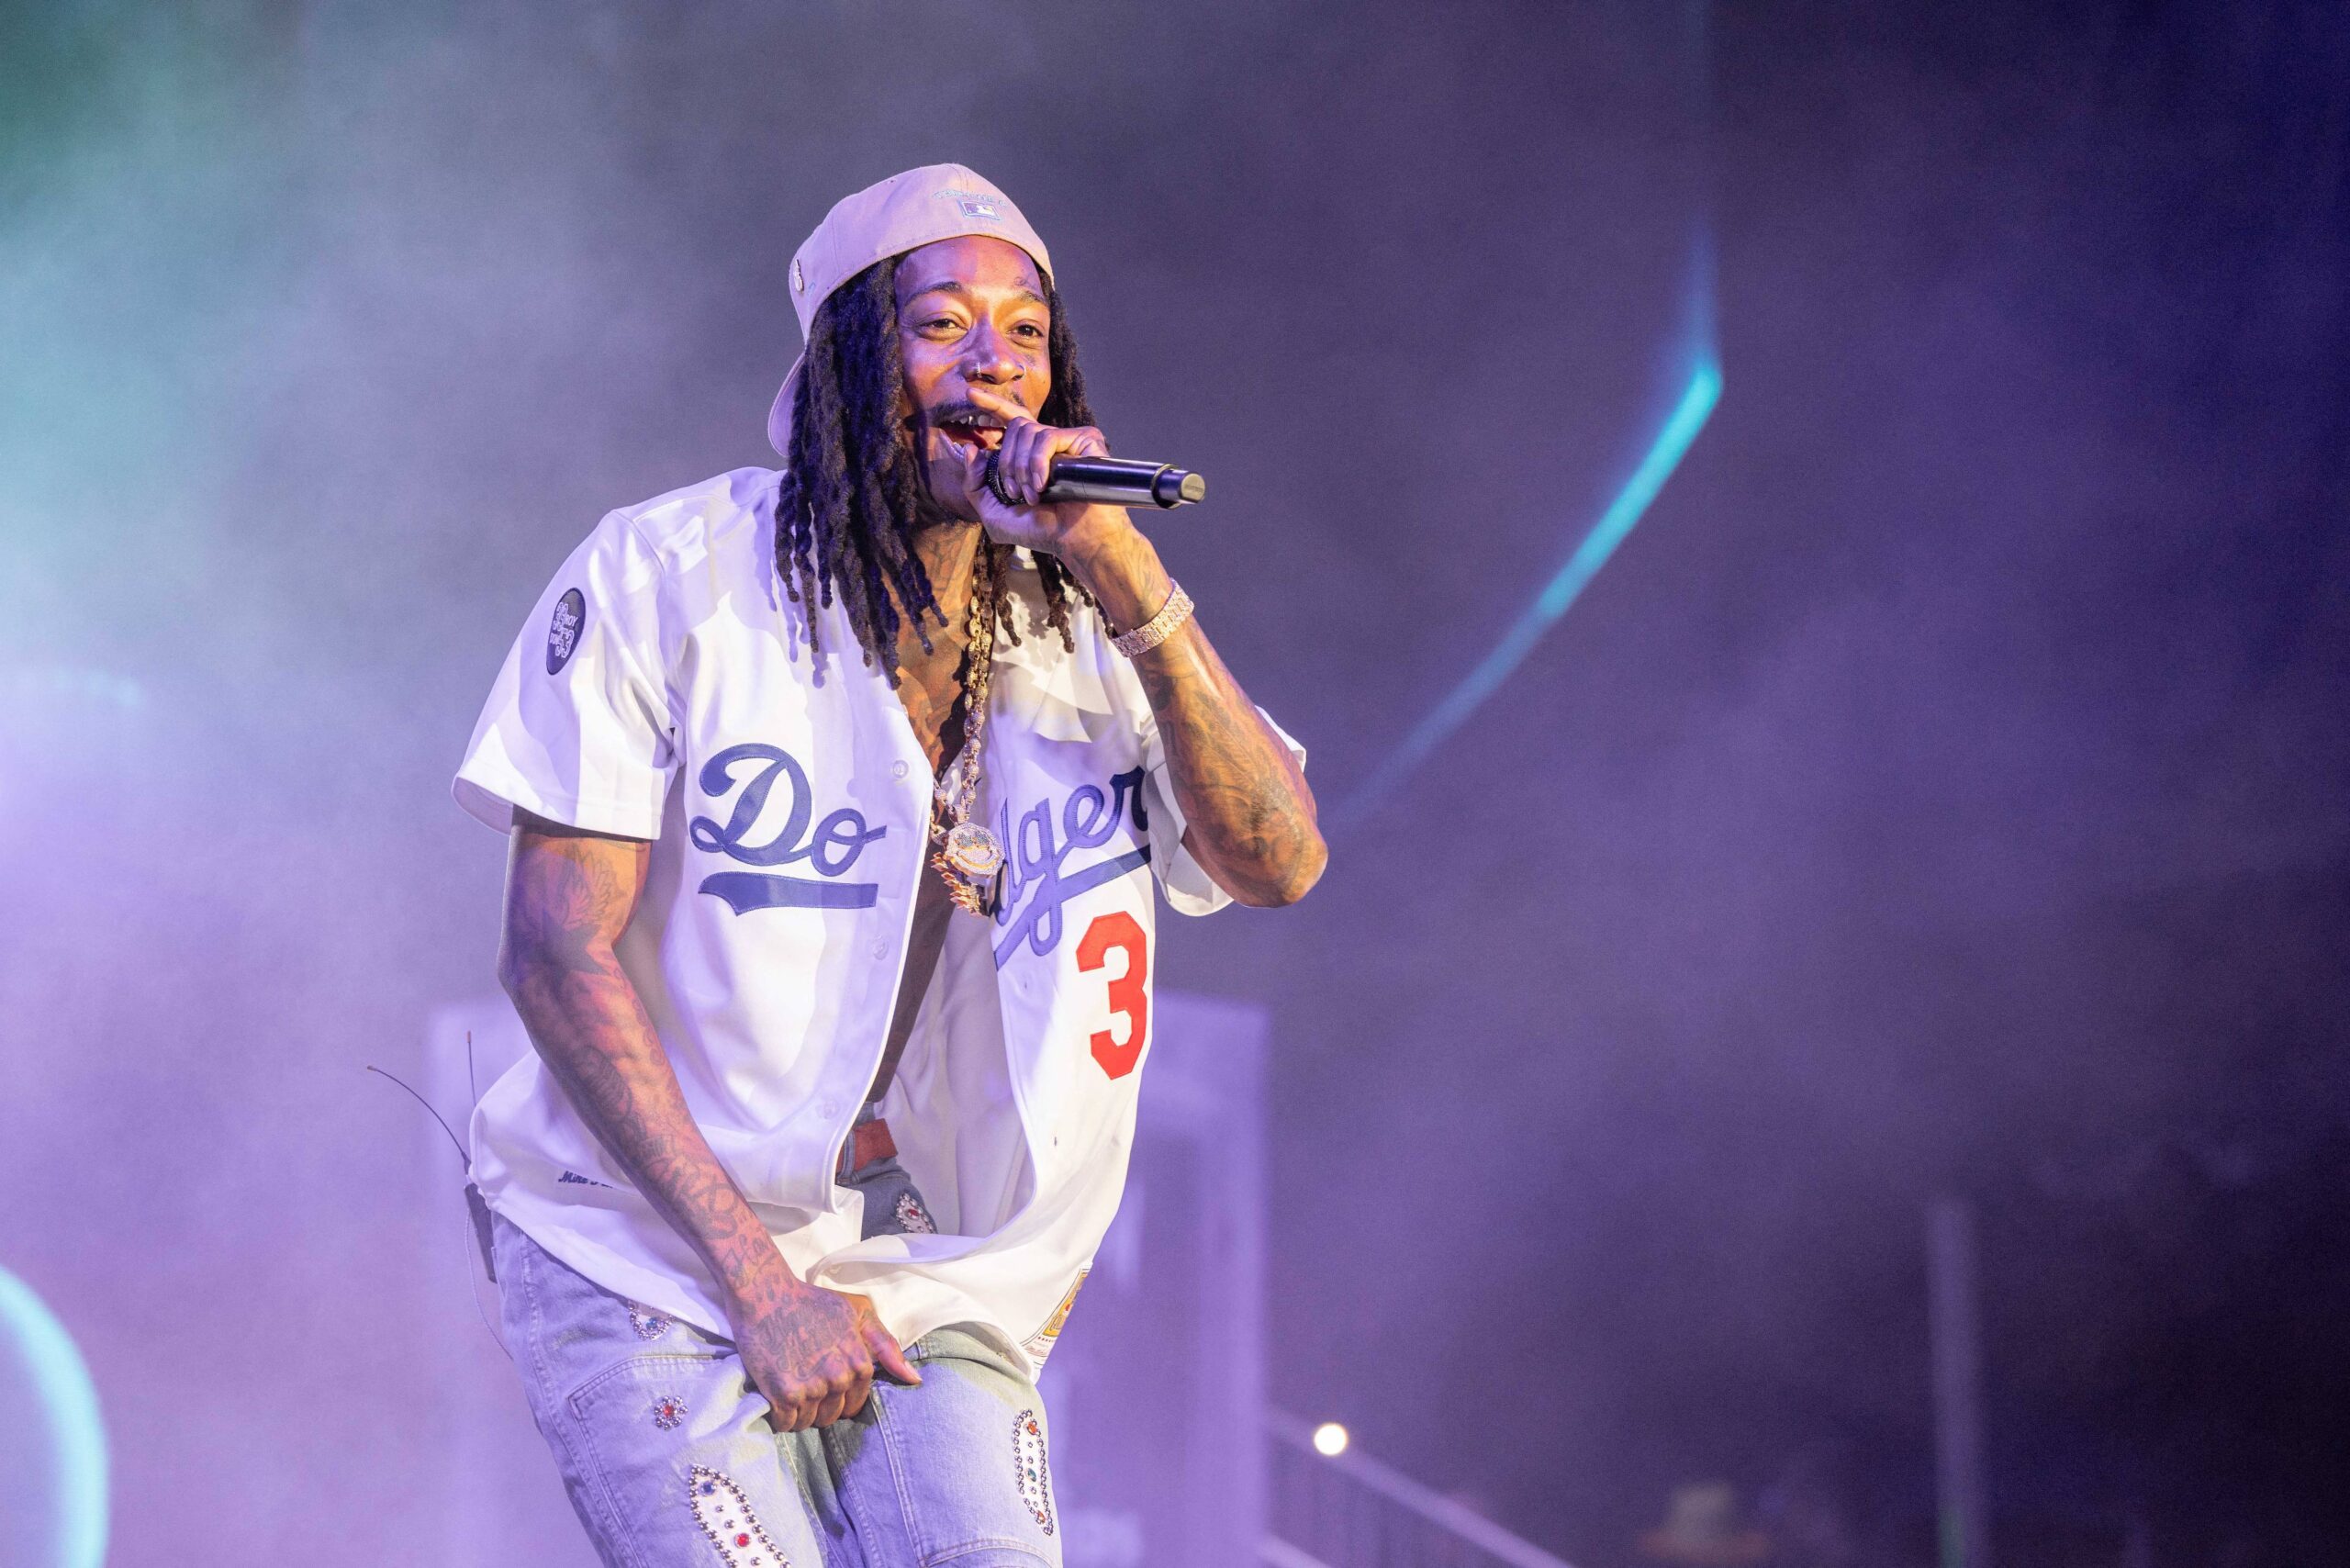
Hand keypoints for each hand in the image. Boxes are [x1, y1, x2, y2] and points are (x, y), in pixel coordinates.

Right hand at [728, 1273, 919, 1430]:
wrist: (766, 1295)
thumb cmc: (813, 1302)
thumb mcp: (859, 1312)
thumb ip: (886, 1346)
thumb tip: (914, 1379)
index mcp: (860, 1363)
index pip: (856, 1404)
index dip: (840, 1397)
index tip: (825, 1382)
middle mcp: (838, 1379)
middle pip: (832, 1417)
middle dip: (821, 1406)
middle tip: (805, 1382)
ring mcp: (811, 1389)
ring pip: (809, 1423)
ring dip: (800, 1413)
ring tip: (791, 1387)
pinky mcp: (783, 1395)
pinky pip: (786, 1424)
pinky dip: (780, 1418)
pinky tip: (777, 1397)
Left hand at [948, 385, 1135, 563]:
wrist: (1074, 539)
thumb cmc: (1040, 531)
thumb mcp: (994, 513)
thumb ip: (975, 484)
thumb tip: (972, 449)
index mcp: (1028, 454)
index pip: (1009, 420)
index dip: (990, 404)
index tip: (969, 394)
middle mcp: (1047, 444)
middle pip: (1014, 426)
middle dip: (1006, 462)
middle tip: (1014, 491)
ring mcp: (1066, 440)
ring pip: (1028, 430)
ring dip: (1022, 467)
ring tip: (1032, 494)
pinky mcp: (1084, 439)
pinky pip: (1048, 437)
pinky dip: (1038, 462)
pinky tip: (1043, 484)